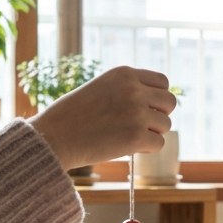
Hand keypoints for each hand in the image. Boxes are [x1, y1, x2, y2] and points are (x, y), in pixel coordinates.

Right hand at [29, 65, 175, 170]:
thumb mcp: (100, 89)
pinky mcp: (136, 136)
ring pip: (165, 124)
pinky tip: (128, 147)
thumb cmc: (70, 116)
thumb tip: (153, 103)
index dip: (157, 97)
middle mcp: (134, 89)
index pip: (162, 81)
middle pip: (170, 102)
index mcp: (124, 74)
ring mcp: (137, 113)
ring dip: (152, 133)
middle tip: (142, 126)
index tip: (146, 108)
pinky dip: (146, 148)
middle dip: (159, 115)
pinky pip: (158, 144)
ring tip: (129, 137)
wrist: (53, 137)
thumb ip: (126, 90)